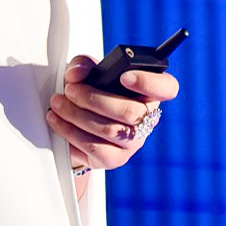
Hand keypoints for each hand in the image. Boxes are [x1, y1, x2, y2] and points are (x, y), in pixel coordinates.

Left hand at [48, 55, 178, 172]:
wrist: (80, 126)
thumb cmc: (91, 95)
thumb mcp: (88, 74)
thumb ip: (82, 66)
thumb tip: (78, 73)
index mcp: (149, 94)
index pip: (167, 88)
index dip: (149, 82)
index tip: (124, 76)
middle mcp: (147, 120)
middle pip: (130, 111)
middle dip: (93, 98)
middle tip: (71, 90)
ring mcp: (133, 142)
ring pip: (109, 130)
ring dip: (76, 115)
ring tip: (57, 104)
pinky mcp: (114, 159)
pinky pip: (93, 148)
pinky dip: (70, 133)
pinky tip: (58, 122)